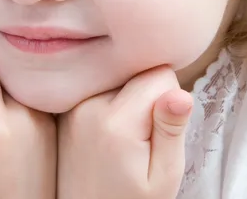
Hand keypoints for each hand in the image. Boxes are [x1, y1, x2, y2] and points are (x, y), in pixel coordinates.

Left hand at [57, 65, 192, 198]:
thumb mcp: (163, 176)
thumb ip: (171, 131)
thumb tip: (181, 94)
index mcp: (115, 120)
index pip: (159, 73)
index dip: (171, 97)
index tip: (163, 127)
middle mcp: (88, 104)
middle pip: (136, 71)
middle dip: (148, 96)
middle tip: (143, 136)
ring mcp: (72, 104)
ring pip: (118, 77)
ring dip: (128, 98)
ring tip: (124, 136)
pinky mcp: (65, 108)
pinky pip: (99, 87)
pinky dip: (110, 101)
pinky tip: (108, 131)